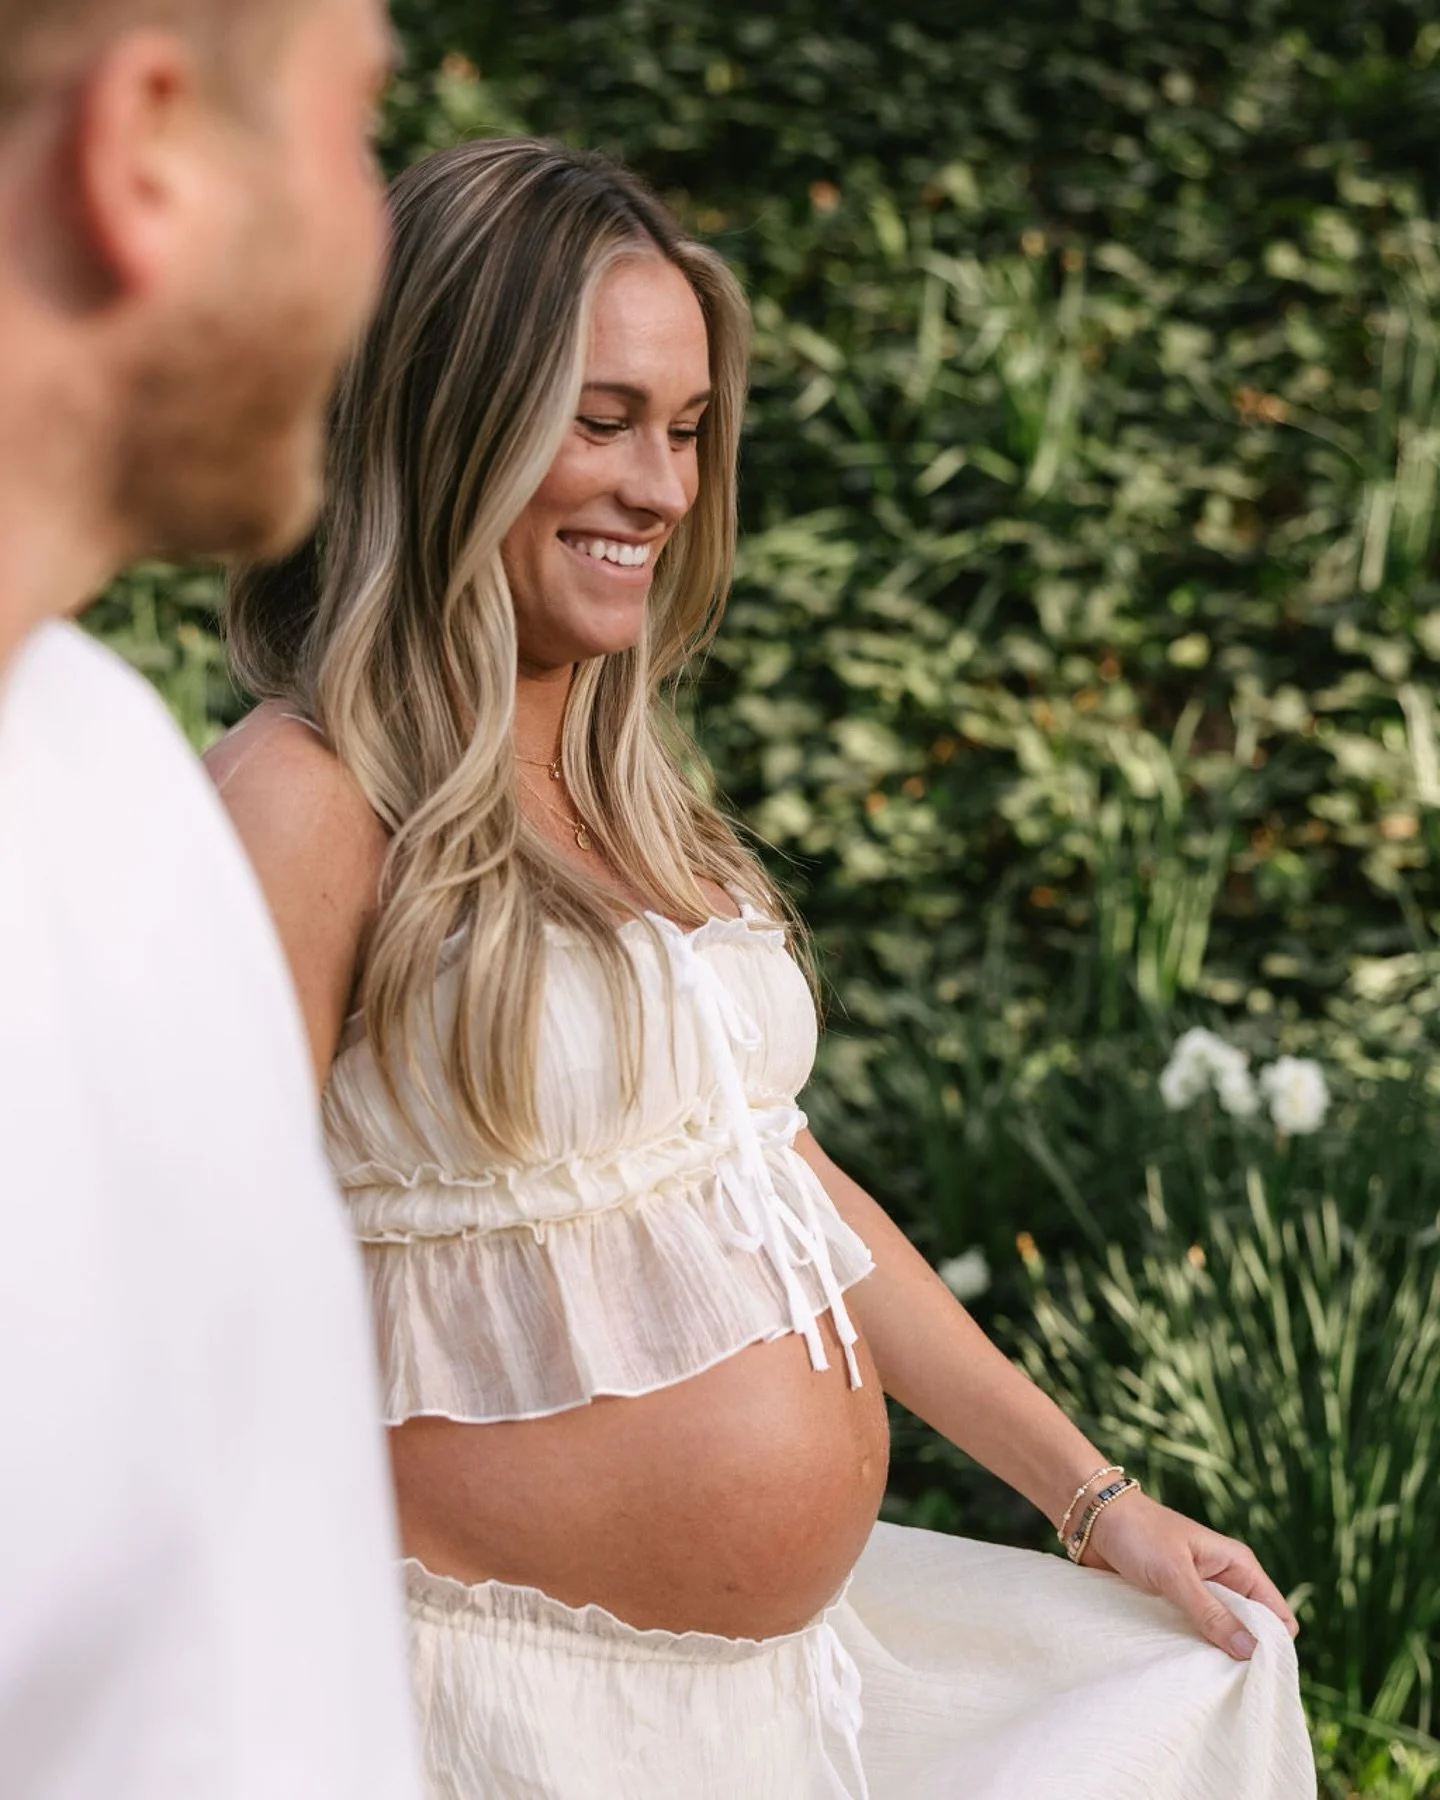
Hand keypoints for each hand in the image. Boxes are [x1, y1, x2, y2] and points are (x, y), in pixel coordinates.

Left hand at [1082, 1489, 1298, 1660]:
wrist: (1094, 1518)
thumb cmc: (1137, 1534)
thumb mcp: (1175, 1575)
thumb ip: (1210, 1612)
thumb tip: (1250, 1651)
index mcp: (1238, 1565)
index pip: (1278, 1614)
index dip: (1273, 1645)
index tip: (1256, 1673)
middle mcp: (1225, 1581)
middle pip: (1253, 1631)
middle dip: (1243, 1655)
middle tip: (1227, 1681)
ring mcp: (1200, 1593)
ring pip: (1222, 1635)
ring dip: (1214, 1654)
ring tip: (1202, 1676)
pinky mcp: (1176, 1603)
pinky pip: (1195, 1633)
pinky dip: (1192, 1647)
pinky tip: (1181, 1664)